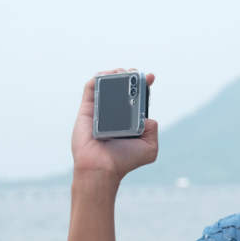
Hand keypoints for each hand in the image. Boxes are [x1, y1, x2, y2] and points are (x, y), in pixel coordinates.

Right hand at [71, 68, 157, 182]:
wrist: (103, 167)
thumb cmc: (124, 160)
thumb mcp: (149, 148)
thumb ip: (153, 130)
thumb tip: (148, 117)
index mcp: (128, 121)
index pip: (136, 98)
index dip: (143, 85)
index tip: (150, 77)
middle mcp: (114, 114)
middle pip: (122, 88)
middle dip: (130, 77)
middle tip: (135, 74)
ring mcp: (100, 110)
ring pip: (106, 85)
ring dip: (115, 75)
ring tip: (123, 73)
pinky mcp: (86, 110)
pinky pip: (90, 89)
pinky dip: (98, 78)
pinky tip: (108, 75)